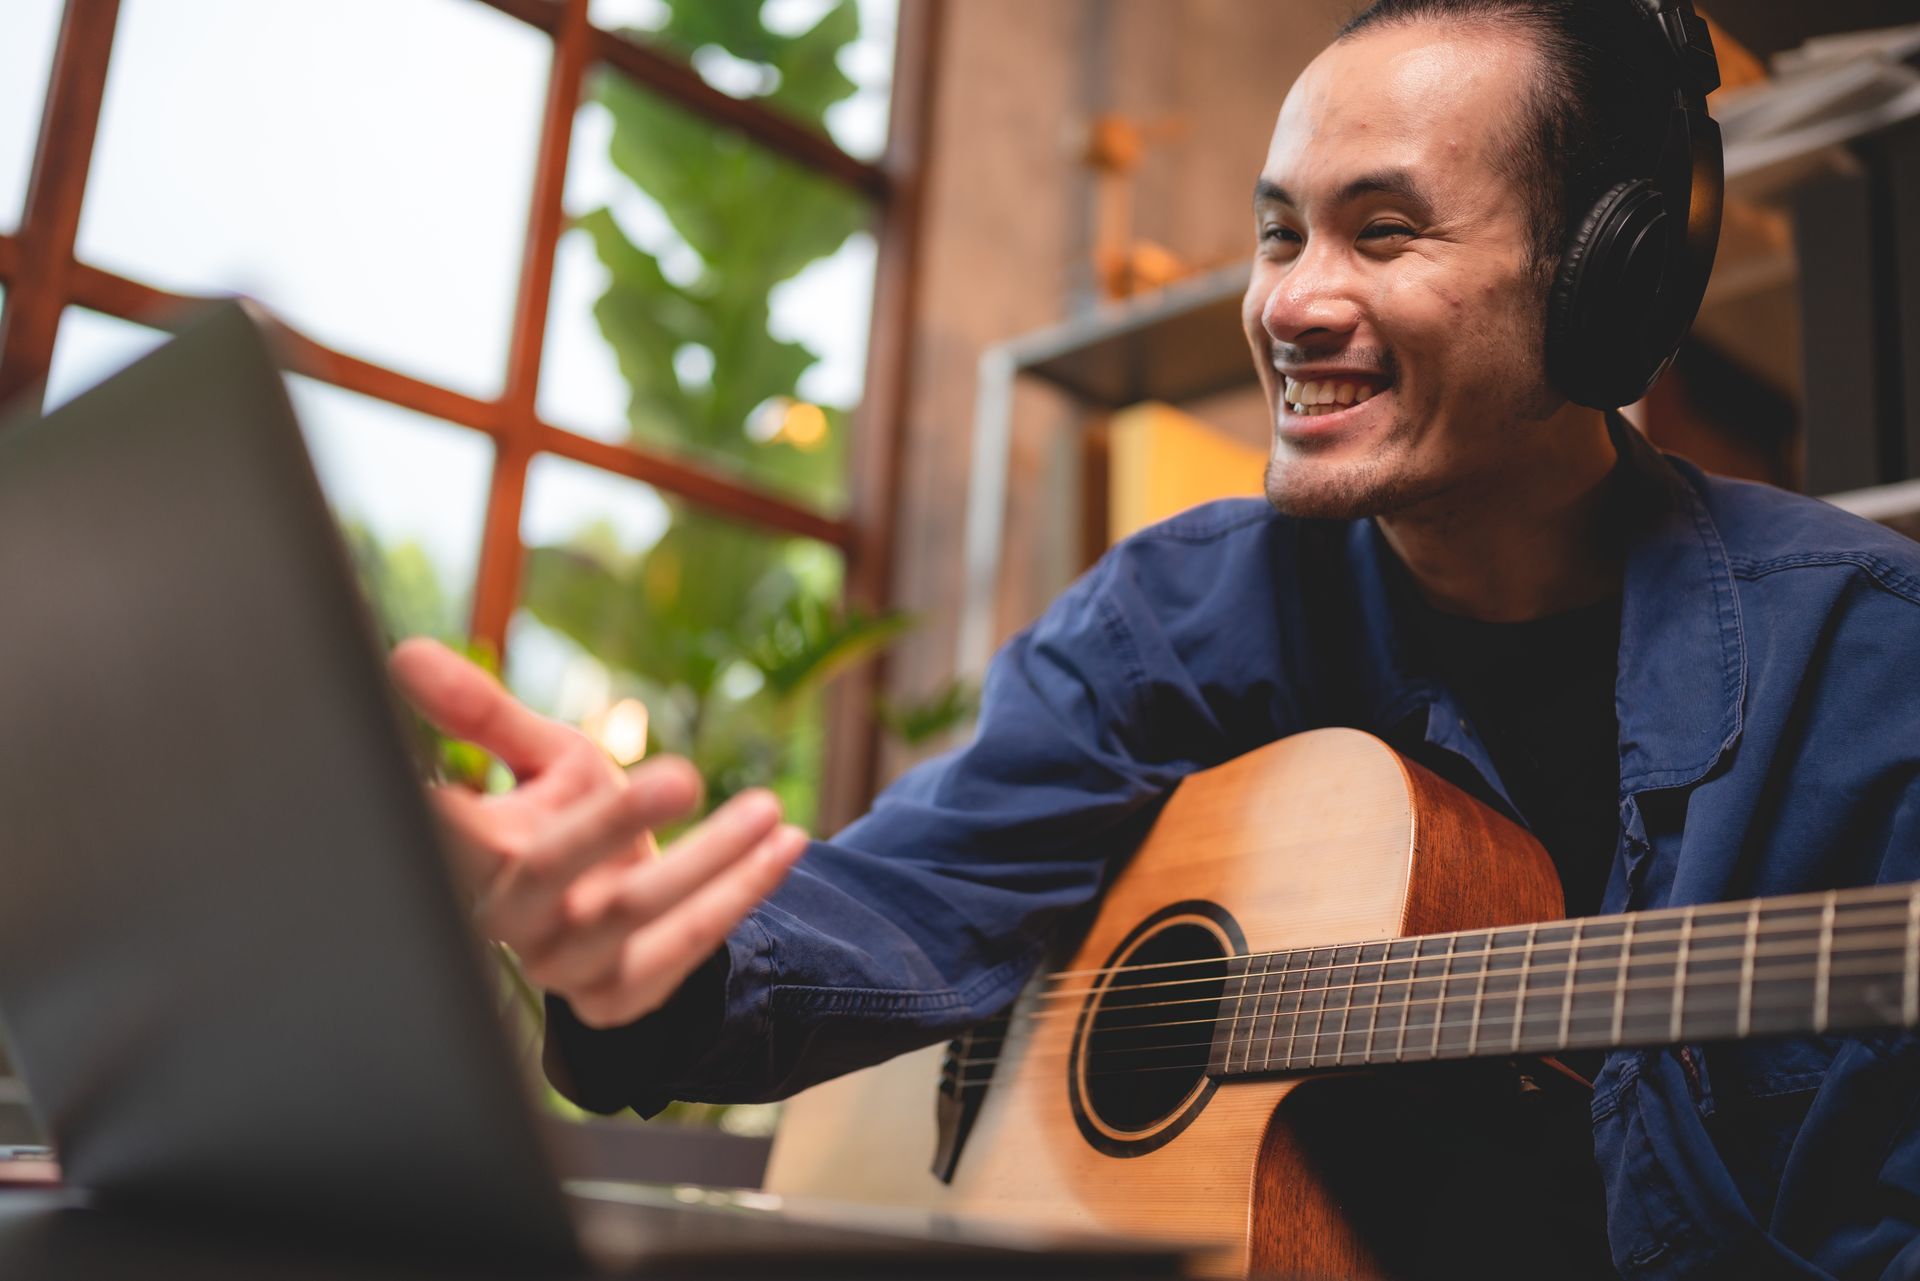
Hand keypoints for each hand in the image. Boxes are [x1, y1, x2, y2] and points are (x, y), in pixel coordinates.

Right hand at [388, 637, 806, 1027]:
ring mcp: (562, 965)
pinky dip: (743, 891)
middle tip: (683, 775)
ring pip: (634, 912)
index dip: (445, 816)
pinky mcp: (617, 996)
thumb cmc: (567, 821)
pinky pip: (686, 946)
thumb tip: (403, 654)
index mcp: (470, 858)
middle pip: (551, 870)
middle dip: (617, 822)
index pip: (448, 832)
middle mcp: (506, 919)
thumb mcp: (538, 761)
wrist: (616, 913)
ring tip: (768, 807)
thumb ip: (482, 714)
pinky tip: (787, 844)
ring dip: (712, 858)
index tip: (455, 787)